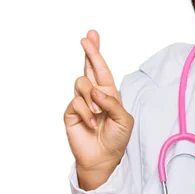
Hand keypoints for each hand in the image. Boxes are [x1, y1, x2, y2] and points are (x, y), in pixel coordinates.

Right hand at [63, 30, 133, 189]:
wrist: (103, 157)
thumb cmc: (116, 138)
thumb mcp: (124, 119)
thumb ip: (113, 102)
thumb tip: (96, 90)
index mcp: (108, 93)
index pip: (102, 69)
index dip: (96, 53)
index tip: (92, 36)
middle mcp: (94, 94)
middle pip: (88, 67)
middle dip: (89, 51)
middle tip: (87, 37)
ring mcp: (81, 102)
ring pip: (82, 83)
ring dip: (93, 98)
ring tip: (99, 114)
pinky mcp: (70, 112)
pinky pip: (76, 101)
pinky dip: (86, 112)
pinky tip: (92, 124)